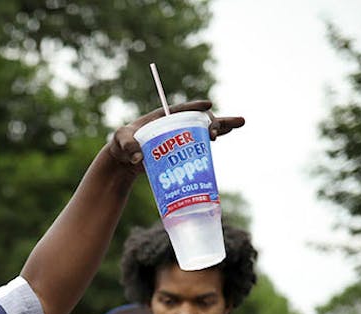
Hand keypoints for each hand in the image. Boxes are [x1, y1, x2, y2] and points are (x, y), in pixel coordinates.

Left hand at [106, 100, 245, 173]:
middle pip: (199, 119)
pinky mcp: (183, 149)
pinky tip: (228, 135)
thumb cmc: (120, 146)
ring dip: (222, 126)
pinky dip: (215, 138)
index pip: (182, 109)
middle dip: (212, 122)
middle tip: (216, 133)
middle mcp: (176, 124)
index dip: (196, 107)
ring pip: (205, 128)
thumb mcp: (120, 141)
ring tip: (240, 124)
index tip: (208, 105)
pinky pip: (202, 142)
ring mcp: (181, 136)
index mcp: (163, 116)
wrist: (123, 161)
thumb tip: (138, 158)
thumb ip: (126, 145)